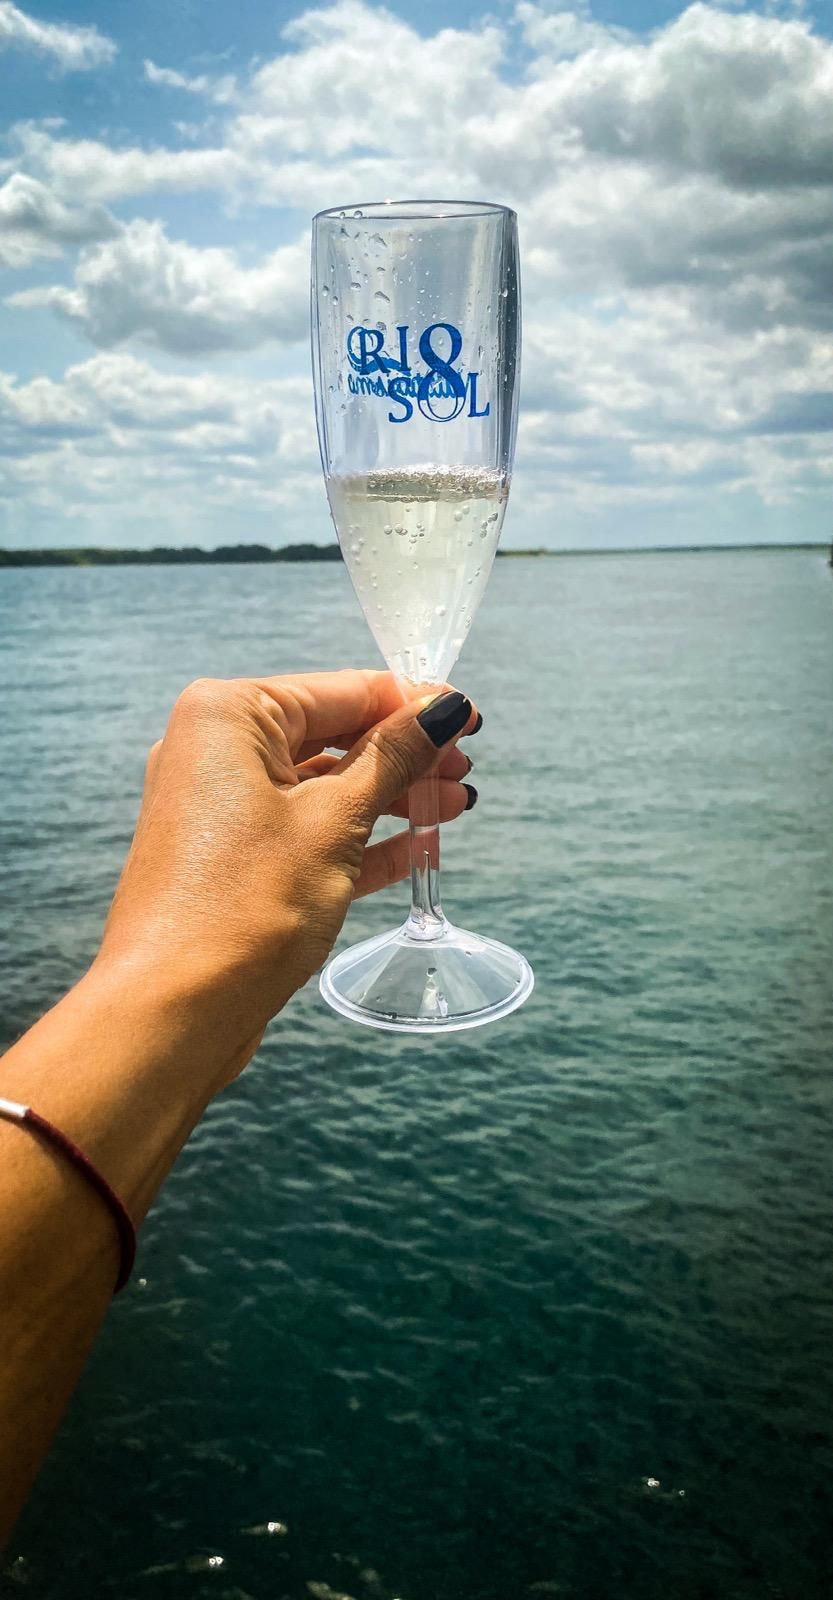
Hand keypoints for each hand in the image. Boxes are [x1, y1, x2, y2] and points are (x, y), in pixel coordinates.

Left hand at [97, 669, 478, 1083]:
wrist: (174, 1011)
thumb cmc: (247, 903)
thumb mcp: (336, 820)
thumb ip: (394, 758)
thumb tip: (444, 709)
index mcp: (228, 716)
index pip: (341, 691)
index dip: (412, 702)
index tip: (471, 715)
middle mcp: (214, 751)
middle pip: (331, 735)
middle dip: (403, 753)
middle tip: (464, 767)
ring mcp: (220, 809)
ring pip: (322, 787)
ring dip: (389, 796)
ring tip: (453, 805)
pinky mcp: (232, 860)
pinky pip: (306, 832)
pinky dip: (359, 837)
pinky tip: (416, 845)